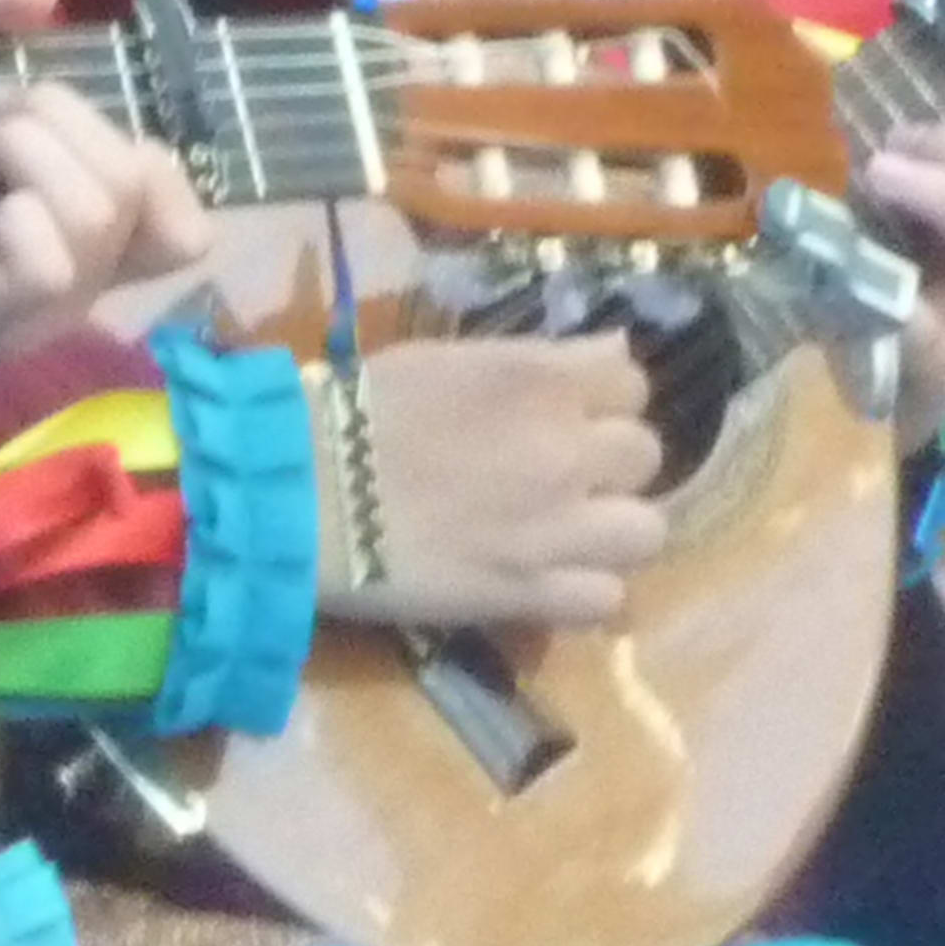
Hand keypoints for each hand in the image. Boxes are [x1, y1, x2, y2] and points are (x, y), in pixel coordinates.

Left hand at [0, 0, 213, 359]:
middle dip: (60, 117)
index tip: (64, 118)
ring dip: (25, 152)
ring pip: (99, 213)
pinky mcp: (3, 319)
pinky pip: (53, 261)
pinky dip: (12, 214)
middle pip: (141, 185)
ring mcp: (48, 307)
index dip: (155, 161)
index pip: (186, 224)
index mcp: (86, 233)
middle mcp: (84, 277)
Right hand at [330, 332, 671, 633]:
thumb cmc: (357, 412)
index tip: (573, 416)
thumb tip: (615, 349)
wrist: (298, 491)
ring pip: (646, 530)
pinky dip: (585, 592)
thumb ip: (539, 360)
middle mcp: (566, 450)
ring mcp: (558, 527)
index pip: (630, 383)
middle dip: (609, 464)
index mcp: (541, 381)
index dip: (604, 402)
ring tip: (571, 535)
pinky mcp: (535, 593)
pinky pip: (608, 597)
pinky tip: (549, 581)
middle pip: (644, 454)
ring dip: (614, 531)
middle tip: (564, 476)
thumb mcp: (451, 360)